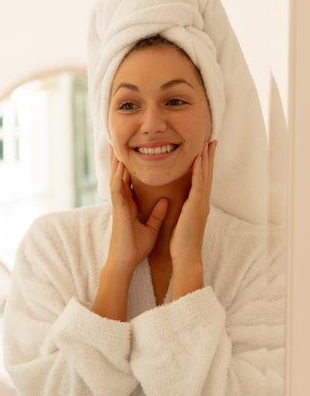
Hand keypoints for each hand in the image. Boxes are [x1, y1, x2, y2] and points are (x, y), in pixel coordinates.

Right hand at [107, 145, 167, 274]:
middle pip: (120, 175)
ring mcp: (119, 205)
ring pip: (115, 178)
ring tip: (116, 145)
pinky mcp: (118, 210)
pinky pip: (118, 190)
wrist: (126, 262)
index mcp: (129, 204)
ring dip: (116, 162)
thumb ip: (157, 214)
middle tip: (118, 140)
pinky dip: (119, 177)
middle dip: (119, 158)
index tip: (134, 152)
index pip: (129, 181)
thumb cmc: (135, 247)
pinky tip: (121, 166)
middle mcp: (122, 201)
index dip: (131, 166)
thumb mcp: (151, 228)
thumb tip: (166, 201)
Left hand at [170, 139, 216, 267]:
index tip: (206, 150)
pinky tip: (198, 159)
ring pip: (205, 176)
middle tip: (212, 139)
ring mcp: (201, 204)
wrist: (186, 257)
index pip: (203, 180)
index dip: (206, 165)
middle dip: (210, 156)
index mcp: (199, 205)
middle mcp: (203, 202)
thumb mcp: (184, 222)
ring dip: (206, 158)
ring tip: (207, 142)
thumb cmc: (183, 243)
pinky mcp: (196, 207)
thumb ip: (186, 211)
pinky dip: (199, 171)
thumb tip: (186, 204)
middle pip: (208, 174)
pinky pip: (198, 185)